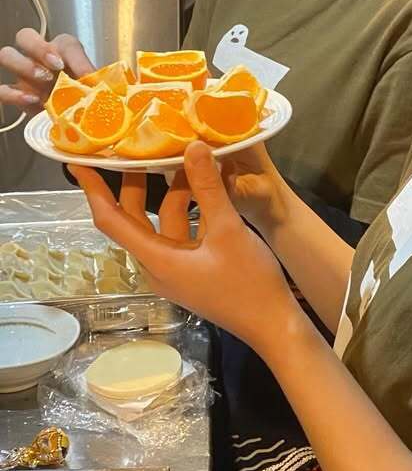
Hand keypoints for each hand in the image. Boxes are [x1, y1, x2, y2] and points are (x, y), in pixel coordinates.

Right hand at [0, 29, 93, 109]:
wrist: (76, 113)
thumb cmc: (83, 92)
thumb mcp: (91, 82)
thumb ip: (90, 76)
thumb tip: (90, 78)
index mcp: (62, 48)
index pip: (60, 40)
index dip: (60, 49)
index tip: (61, 64)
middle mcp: (39, 55)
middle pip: (25, 36)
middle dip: (36, 50)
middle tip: (51, 70)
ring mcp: (24, 73)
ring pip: (7, 55)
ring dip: (23, 67)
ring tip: (42, 83)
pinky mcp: (16, 93)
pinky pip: (2, 89)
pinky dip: (13, 94)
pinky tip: (32, 100)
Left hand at [70, 142, 299, 353]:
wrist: (273, 324)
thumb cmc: (248, 282)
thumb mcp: (228, 230)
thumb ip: (208, 189)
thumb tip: (192, 146)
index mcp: (156, 259)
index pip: (111, 220)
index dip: (93, 190)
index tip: (79, 162)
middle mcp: (157, 265)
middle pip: (134, 218)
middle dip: (135, 183)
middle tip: (137, 148)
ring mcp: (176, 268)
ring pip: (162, 223)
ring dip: (172, 193)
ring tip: (186, 159)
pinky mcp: (193, 269)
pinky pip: (181, 232)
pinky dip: (190, 208)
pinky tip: (208, 186)